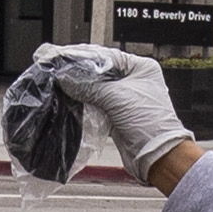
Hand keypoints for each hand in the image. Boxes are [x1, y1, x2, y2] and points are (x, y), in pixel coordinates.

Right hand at [26, 42, 193, 182]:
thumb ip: (89, 85)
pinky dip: (82, 99)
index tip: (62, 55)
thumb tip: (65, 77)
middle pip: (100, 70)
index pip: (107, 56)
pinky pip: (95, 102)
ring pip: (96, 86)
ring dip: (78, 85)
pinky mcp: (116, 114)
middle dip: (78, 70)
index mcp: (141, 67)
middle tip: (55, 66)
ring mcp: (124, 97)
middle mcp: (133, 79)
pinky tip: (68, 95)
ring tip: (58, 80)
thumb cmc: (149, 123)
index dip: (83, 55)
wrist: (157, 156)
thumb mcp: (116, 97)